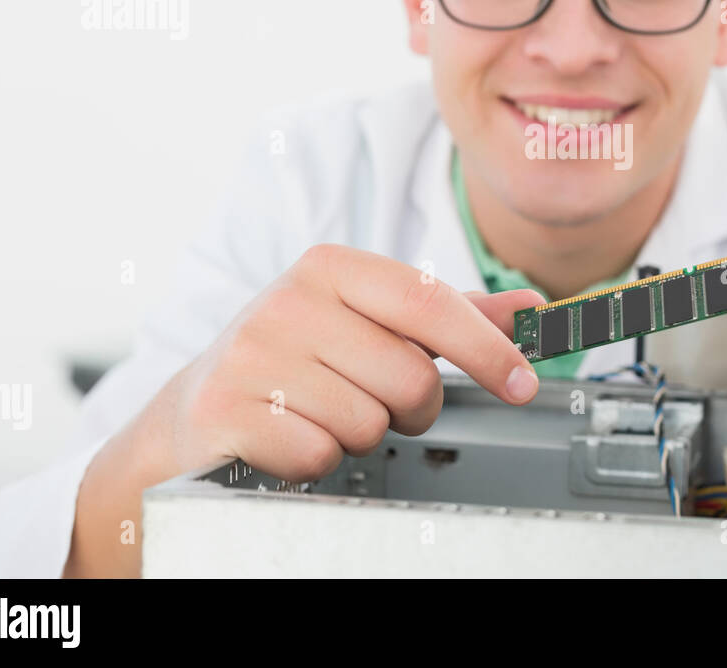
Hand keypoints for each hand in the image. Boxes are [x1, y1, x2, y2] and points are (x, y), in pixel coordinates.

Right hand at [157, 244, 541, 481]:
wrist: (196, 412)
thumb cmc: (294, 360)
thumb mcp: (368, 323)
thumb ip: (449, 314)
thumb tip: (530, 305)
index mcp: (331, 267)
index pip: (430, 302)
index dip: (486, 347)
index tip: (522, 383)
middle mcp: (289, 300)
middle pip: (410, 375)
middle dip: (411, 406)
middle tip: (379, 400)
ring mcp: (252, 354)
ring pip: (369, 421)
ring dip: (360, 432)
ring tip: (323, 414)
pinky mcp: (227, 410)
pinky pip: (321, 454)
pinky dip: (318, 460)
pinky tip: (292, 438)